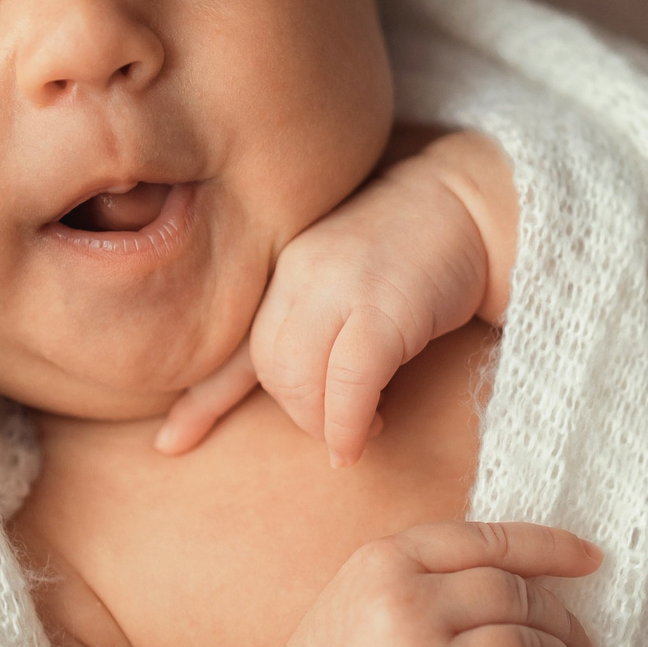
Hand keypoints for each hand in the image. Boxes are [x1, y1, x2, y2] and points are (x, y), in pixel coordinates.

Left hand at [157, 130, 516, 464]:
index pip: (234, 345)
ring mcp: (338, 288)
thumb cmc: (421, 249)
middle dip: (300, 413)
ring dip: (325, 423)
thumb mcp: (349, 279)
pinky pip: (347, 386)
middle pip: (268, 370)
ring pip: (298, 382)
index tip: (172, 444)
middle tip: (341, 425)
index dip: (203, 399)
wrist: (475, 203)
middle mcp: (299, 275)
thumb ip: (316, 320)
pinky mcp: (381, 309)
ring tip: (360, 427)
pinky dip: (348, 424)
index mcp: (286, 270)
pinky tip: (363, 436)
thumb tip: (301, 391)